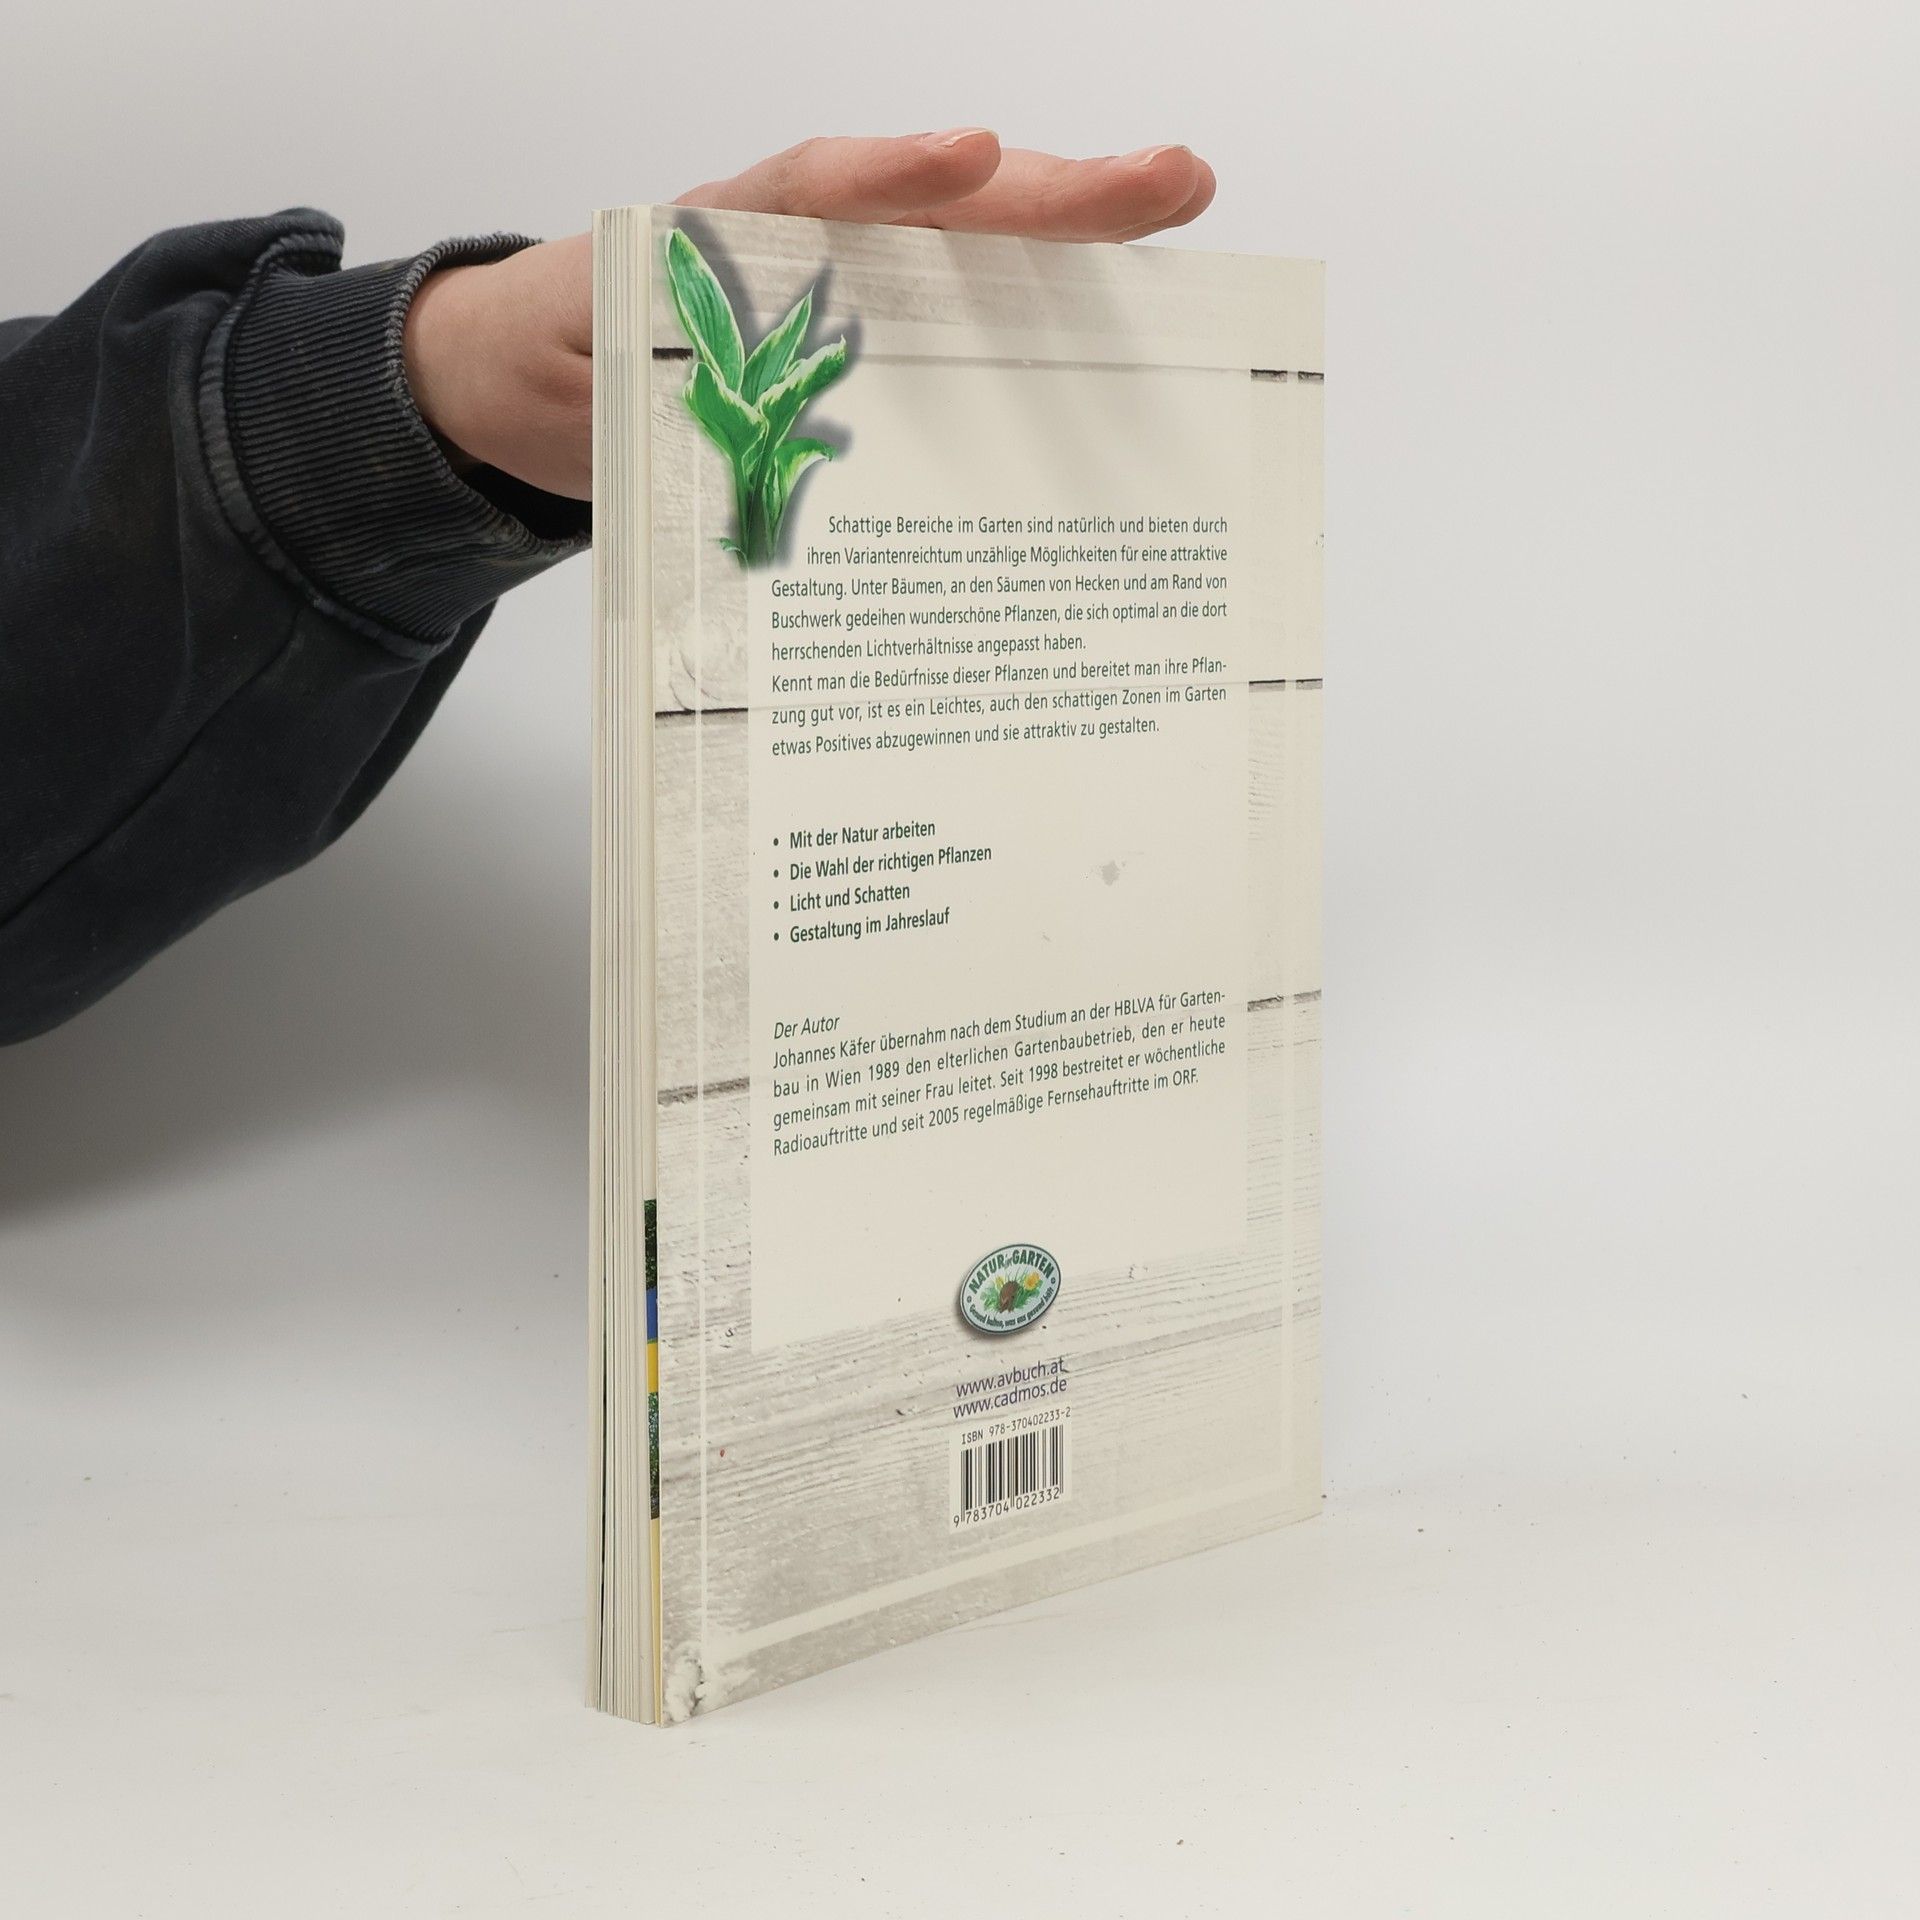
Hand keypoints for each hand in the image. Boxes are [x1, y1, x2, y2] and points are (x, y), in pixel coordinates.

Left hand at [402, 131, 1215, 500]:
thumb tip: (729, 465)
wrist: (536, 382)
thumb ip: (642, 416)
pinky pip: (960, 319)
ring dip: (1072, 233)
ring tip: (1175, 203)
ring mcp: (848, 283)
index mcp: (721, 241)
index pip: (814, 191)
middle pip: (933, 206)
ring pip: (968, 247)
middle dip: (1049, 192)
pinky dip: (1037, 313)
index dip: (892, 177)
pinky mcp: (870, 335)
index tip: (969, 161)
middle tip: (1162, 181)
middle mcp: (803, 244)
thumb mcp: (575, 400)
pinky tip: (1121, 321)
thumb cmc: (562, 372)